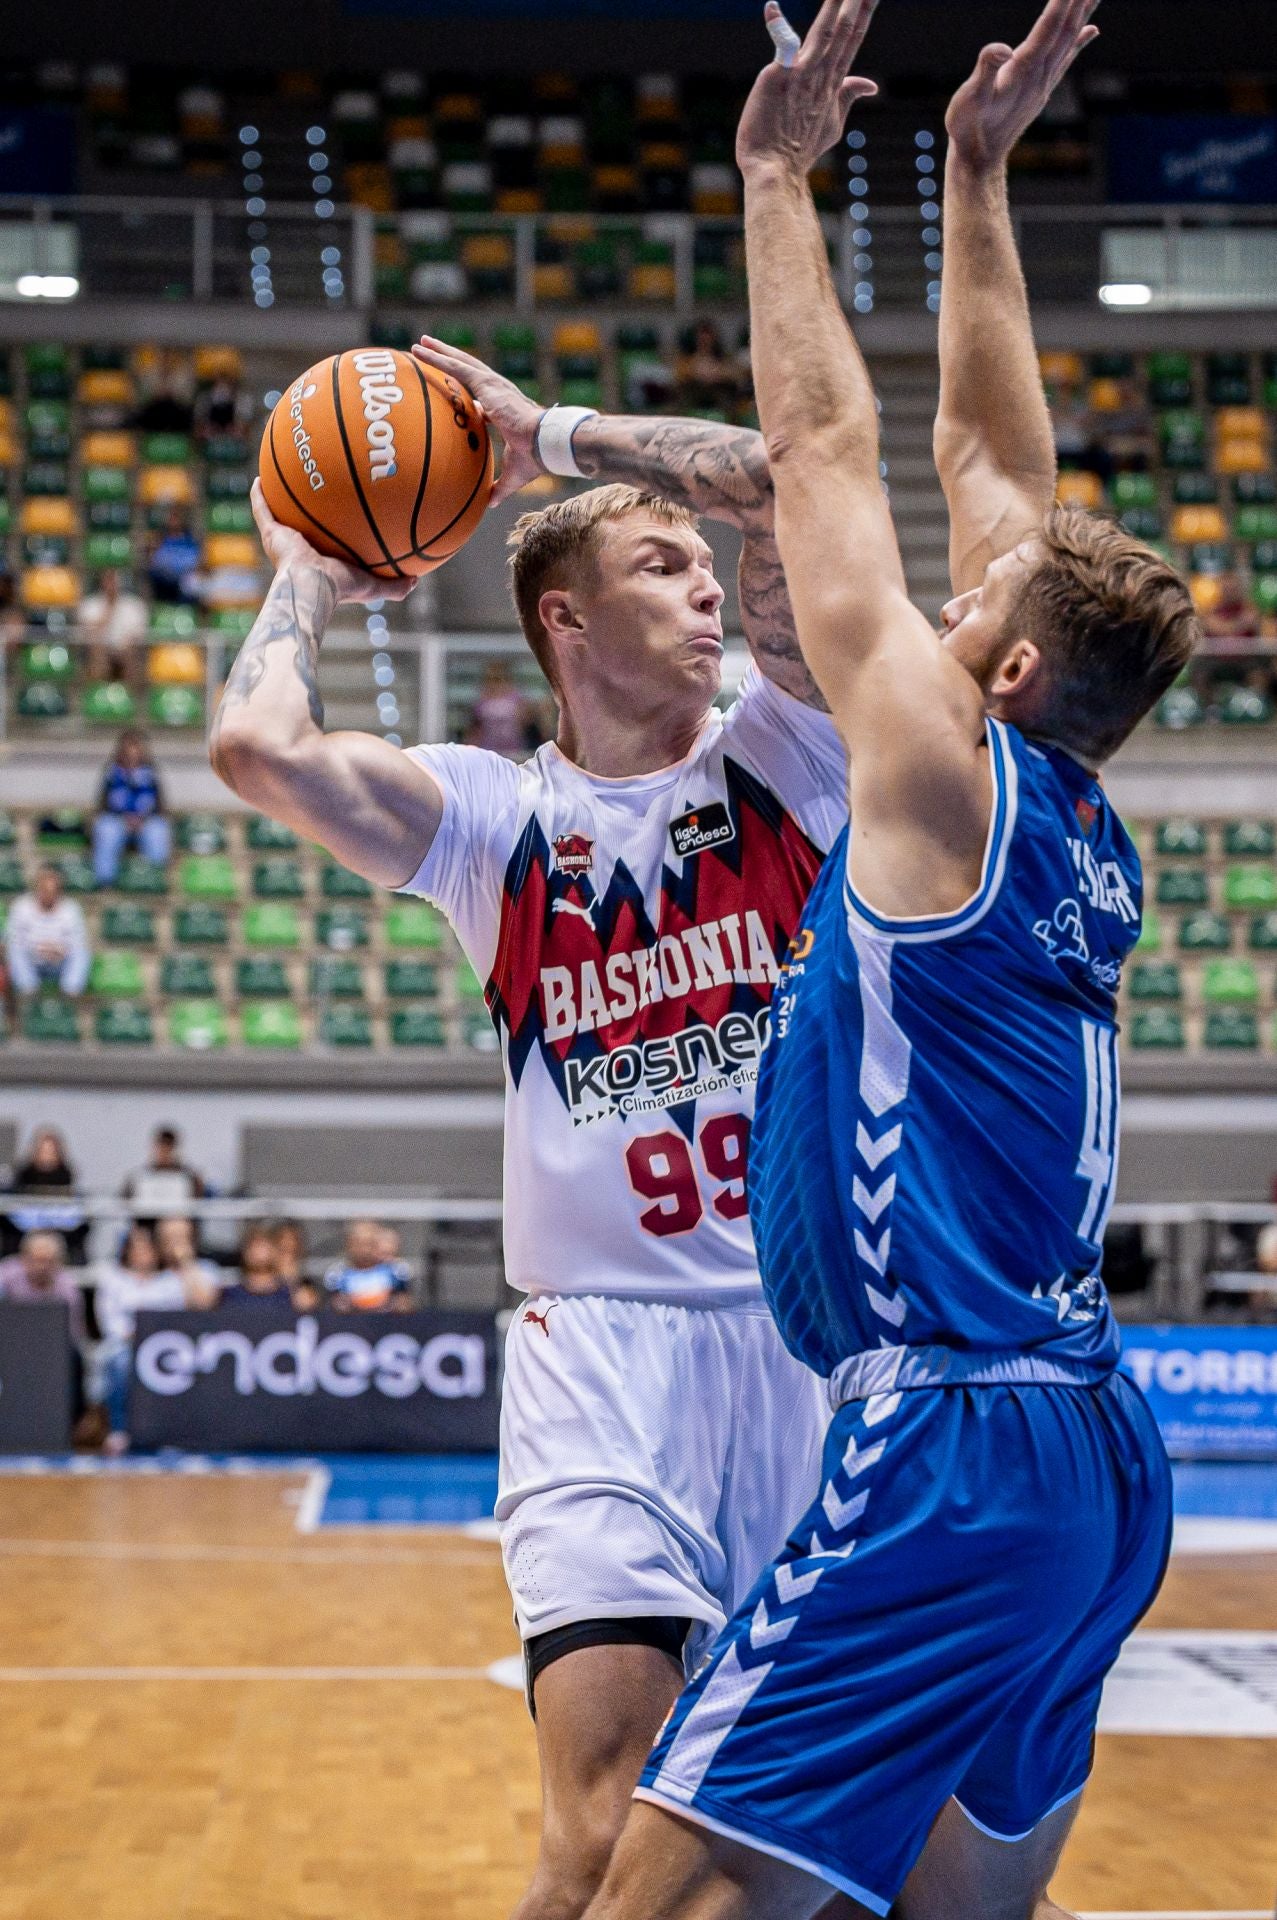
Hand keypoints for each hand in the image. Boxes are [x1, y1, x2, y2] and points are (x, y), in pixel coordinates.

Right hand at [250, 480, 415, 604]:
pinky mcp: (271, 534)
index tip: (337, 515)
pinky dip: (259, 495)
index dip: (330, 530)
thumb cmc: (342, 587)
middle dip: (305, 511)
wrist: (313, 586)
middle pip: (302, 525)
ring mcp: (283, 541)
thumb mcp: (374, 585)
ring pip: (278, 515)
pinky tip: (260, 478)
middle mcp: (301, 549)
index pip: (326, 542)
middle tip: (312, 490)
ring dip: (278, 499)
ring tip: (280, 478)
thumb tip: (416, 579)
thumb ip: (395, 585)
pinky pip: (262, 510)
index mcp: (321, 561)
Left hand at [411, 336, 542, 505]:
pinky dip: (436, 357)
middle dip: (450, 360)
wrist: (545, 442)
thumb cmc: (535, 458)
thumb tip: (489, 504)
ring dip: (439, 352)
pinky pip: (455, 367)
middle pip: (468, 372)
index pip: (482, 398)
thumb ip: (499, 487)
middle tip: (431, 350)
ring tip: (421, 343)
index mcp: (504, 410)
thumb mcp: (513, 475)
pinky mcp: (486, 384)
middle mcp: (498, 392)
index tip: (457, 393)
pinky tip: (420, 351)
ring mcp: (492, 385)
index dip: (469, 395)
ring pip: (460, 363)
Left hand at [736, 0, 879, 178]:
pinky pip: (780, 49)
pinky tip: (771, 8)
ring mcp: (800, 75)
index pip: (853, 38)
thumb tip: (871, 85)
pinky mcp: (777, 78)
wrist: (776, 172)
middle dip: (855, 2)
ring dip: (834, 6)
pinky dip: (778, 27)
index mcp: (832, 81)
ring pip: (824, 32)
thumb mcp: (832, 122)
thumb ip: (848, 96)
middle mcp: (820, 74)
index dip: (864, 11)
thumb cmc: (799, 149)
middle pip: (844, 30)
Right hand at [946, 0, 1098, 173]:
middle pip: (1065, 32)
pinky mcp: (1041, 90)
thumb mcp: (967, 99)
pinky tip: (1091, 30)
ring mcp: (1043, 83)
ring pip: (1069, 41)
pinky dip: (1080, 41)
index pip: (1047, 30)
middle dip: (1078, 4)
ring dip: (1083, 15)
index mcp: (1022, 72)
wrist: (979, 161)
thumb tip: (1002, 49)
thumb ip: (984, 71)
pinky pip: (1065, 59)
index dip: (1060, 5)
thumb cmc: (968, 128)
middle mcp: (1039, 75)